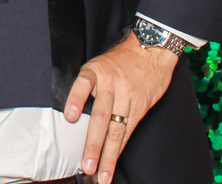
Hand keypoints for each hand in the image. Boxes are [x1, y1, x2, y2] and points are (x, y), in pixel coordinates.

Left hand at [64, 32, 178, 183]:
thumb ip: (88, 86)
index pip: (83, 85)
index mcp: (95, 71)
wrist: (151, 50)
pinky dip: (121, 146)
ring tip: (102, 174)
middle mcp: (111, 85)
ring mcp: (127, 97)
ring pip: (116, 130)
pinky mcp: (140, 105)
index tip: (69, 118)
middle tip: (86, 166)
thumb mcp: (98, 64)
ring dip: (108, 155)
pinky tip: (115, 159)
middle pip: (100, 117)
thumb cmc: (119, 61)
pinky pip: (129, 129)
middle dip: (92, 145)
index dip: (76, 100)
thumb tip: (72, 114)